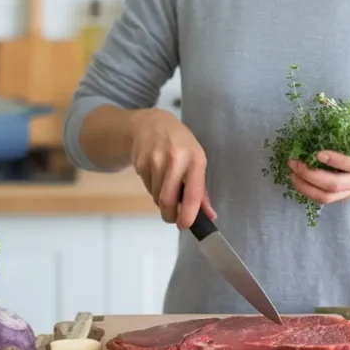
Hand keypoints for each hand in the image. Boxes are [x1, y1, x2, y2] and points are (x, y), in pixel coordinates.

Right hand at [128, 109, 216, 229]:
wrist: (151, 124)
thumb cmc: (179, 144)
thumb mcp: (196, 160)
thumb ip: (202, 190)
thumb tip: (208, 215)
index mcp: (195, 159)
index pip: (193, 193)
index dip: (189, 214)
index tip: (185, 225)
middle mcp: (175, 159)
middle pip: (168, 200)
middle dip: (170, 215)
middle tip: (173, 218)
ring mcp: (155, 160)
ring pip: (156, 197)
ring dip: (162, 202)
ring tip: (166, 189)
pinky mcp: (140, 163)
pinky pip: (147, 189)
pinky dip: (153, 191)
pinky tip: (157, 178)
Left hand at [287, 150, 349, 206]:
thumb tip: (325, 106)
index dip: (334, 160)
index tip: (317, 154)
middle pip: (333, 185)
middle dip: (310, 175)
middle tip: (294, 162)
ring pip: (326, 197)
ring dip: (304, 186)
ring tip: (291, 173)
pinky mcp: (344, 198)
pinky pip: (323, 199)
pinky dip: (307, 191)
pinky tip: (297, 180)